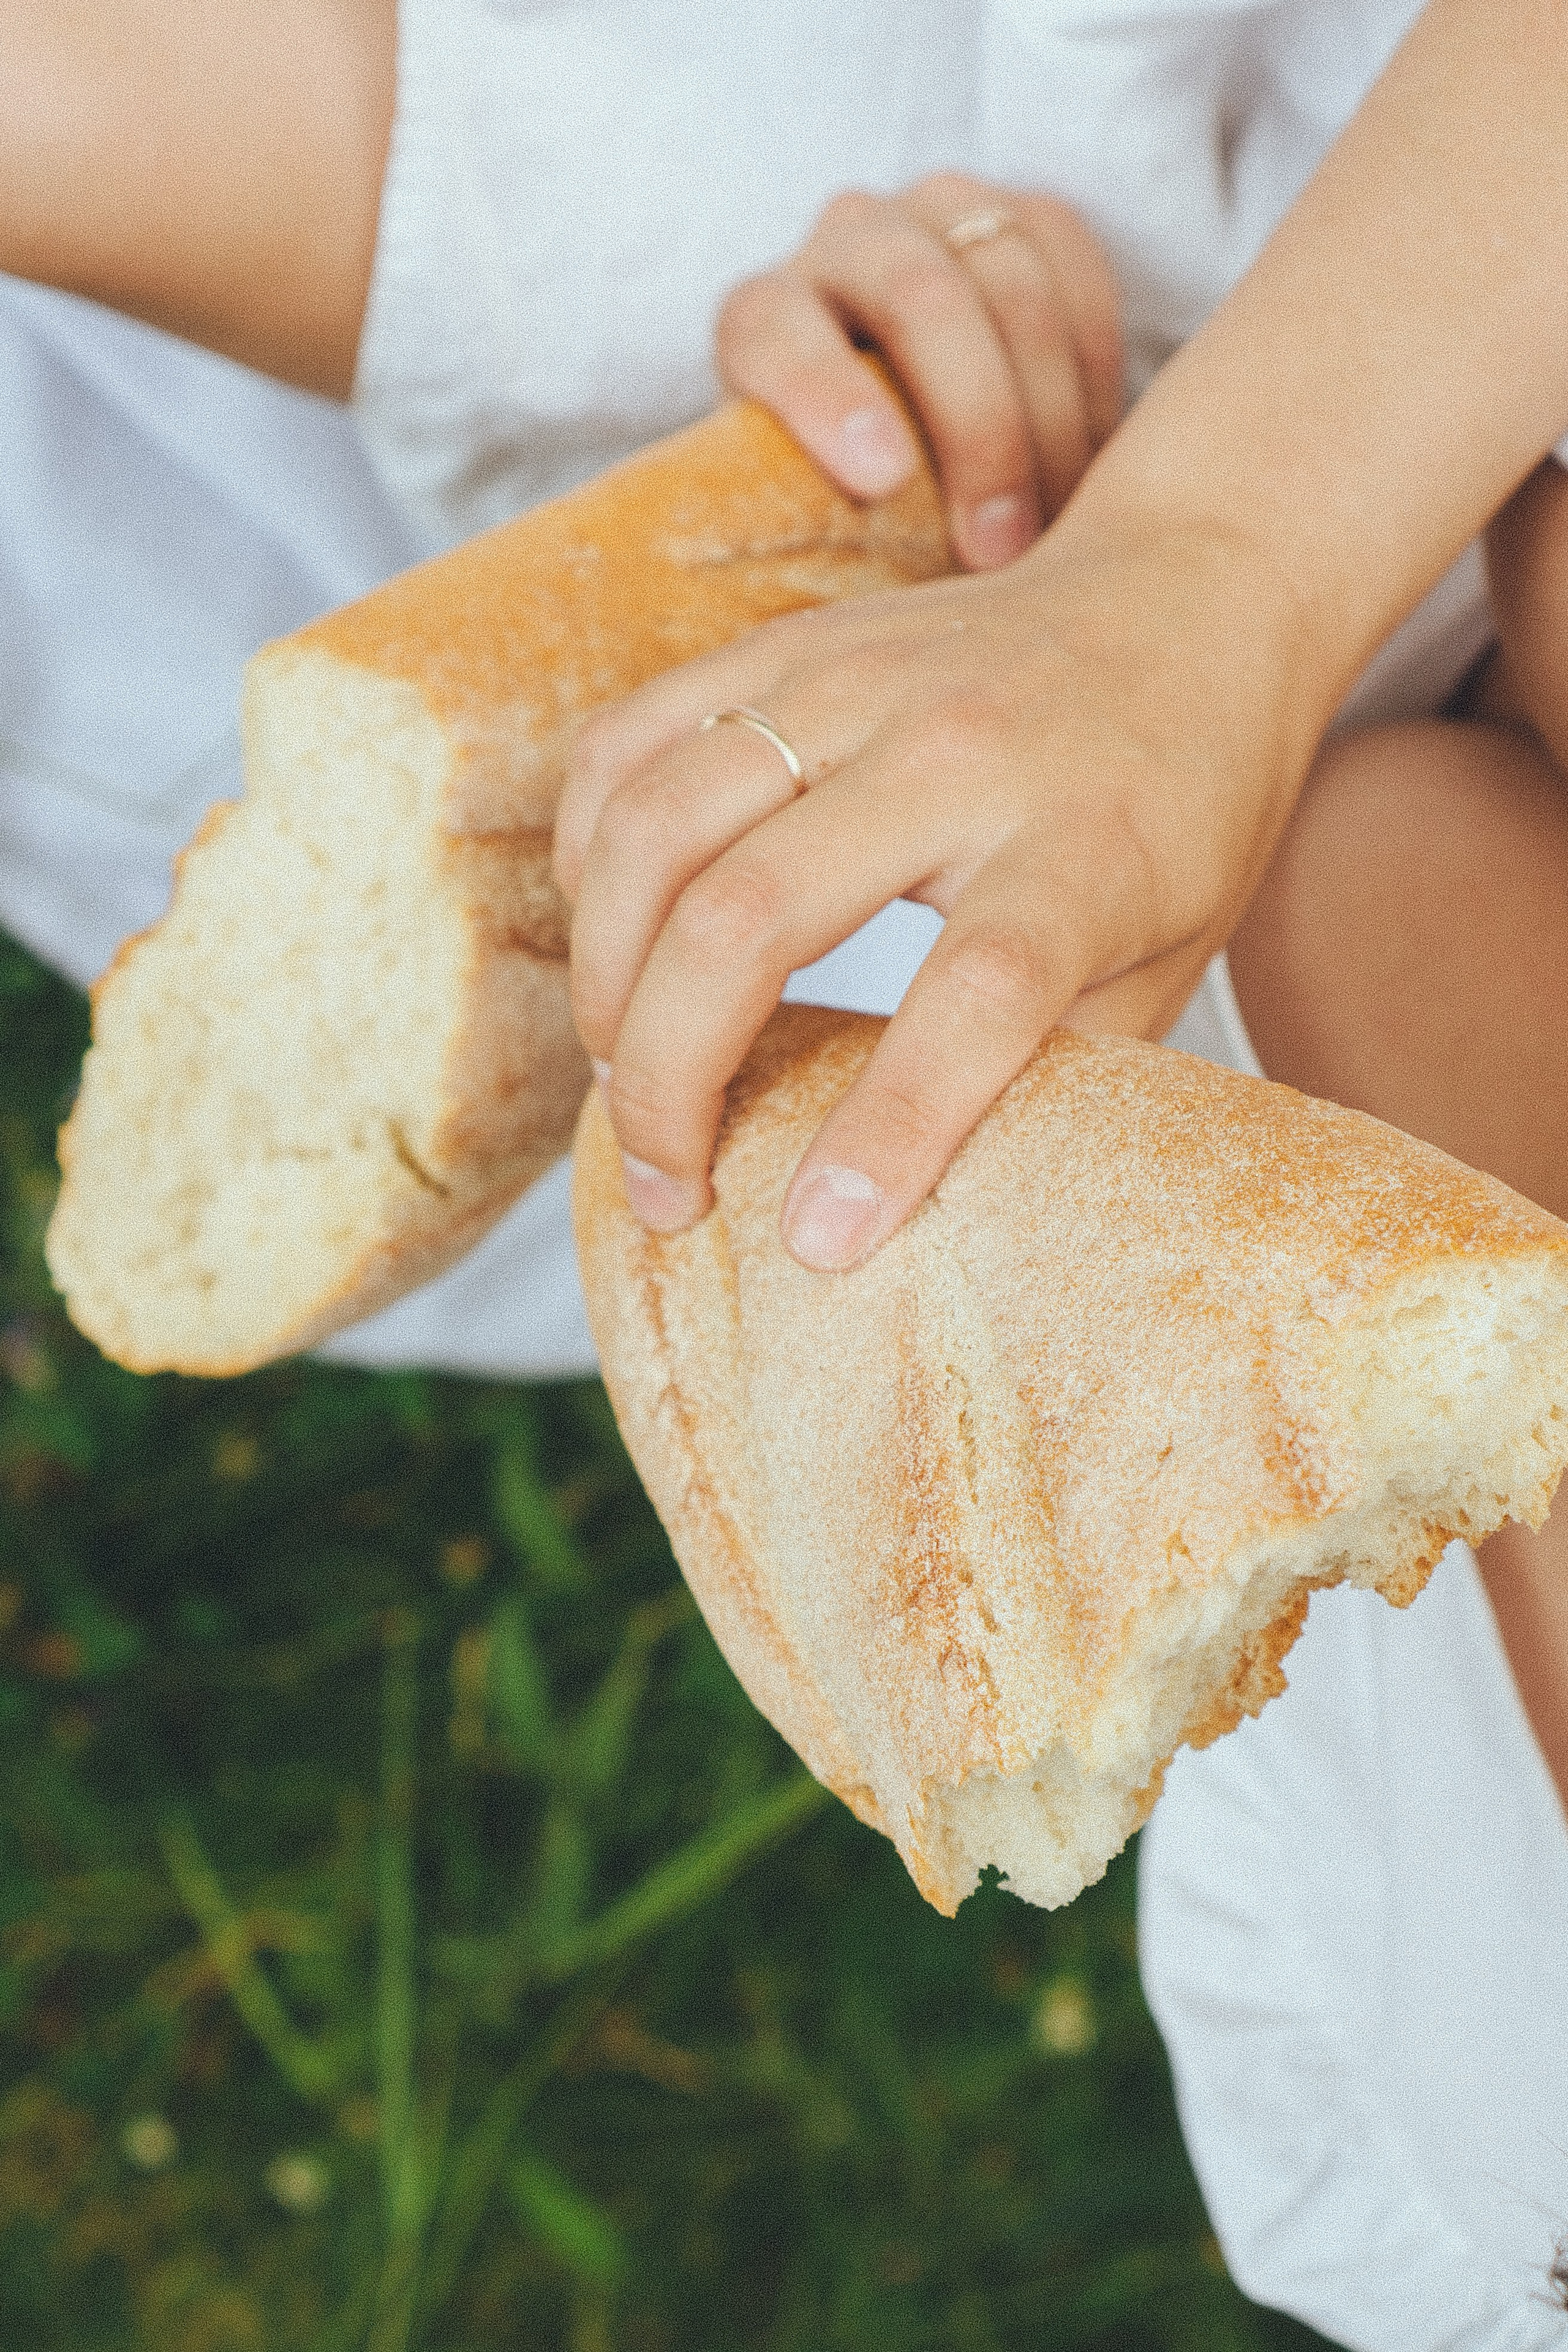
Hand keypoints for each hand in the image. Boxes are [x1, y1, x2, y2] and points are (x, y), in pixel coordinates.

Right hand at [555, 509, 1317, 1270]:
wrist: (1194, 592)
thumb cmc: (1184, 805)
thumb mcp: (1167, 952)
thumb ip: (1060, 1068)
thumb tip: (930, 1206)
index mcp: (1085, 845)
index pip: (979, 992)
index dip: (891, 1129)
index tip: (818, 1240)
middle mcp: (960, 752)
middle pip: (752, 915)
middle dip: (670, 1078)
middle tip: (665, 1184)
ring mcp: (858, 679)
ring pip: (656, 826)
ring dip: (606, 977)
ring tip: (624, 1074)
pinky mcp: (788, 645)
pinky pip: (627, 741)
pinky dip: (589, 853)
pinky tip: (615, 935)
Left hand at [716, 172, 1121, 571]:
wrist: (922, 446)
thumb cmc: (857, 518)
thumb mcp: (818, 539)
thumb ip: (824, 555)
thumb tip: (856, 651)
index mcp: (762, 320)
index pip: (777, 333)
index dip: (825, 398)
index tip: (880, 482)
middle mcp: (846, 246)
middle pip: (918, 298)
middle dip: (977, 429)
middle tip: (1002, 550)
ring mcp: (941, 218)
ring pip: (1010, 279)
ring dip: (1051, 414)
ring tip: (1065, 523)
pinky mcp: (1028, 219)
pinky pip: (1078, 263)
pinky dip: (1097, 368)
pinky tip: (1105, 456)